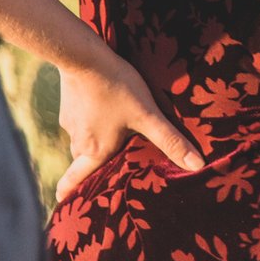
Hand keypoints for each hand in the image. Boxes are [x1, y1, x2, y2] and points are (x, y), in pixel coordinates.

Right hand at [54, 54, 202, 202]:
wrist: (83, 56)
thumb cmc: (116, 88)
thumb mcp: (148, 115)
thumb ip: (170, 141)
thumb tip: (197, 166)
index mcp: (94, 151)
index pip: (76, 181)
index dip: (69, 193)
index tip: (62, 204)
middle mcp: (79, 141)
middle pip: (84, 162)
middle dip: (93, 169)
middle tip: (103, 174)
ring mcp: (71, 122)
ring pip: (83, 141)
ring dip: (94, 143)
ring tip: (111, 138)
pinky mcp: (69, 104)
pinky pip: (81, 121)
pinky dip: (91, 121)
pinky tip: (105, 110)